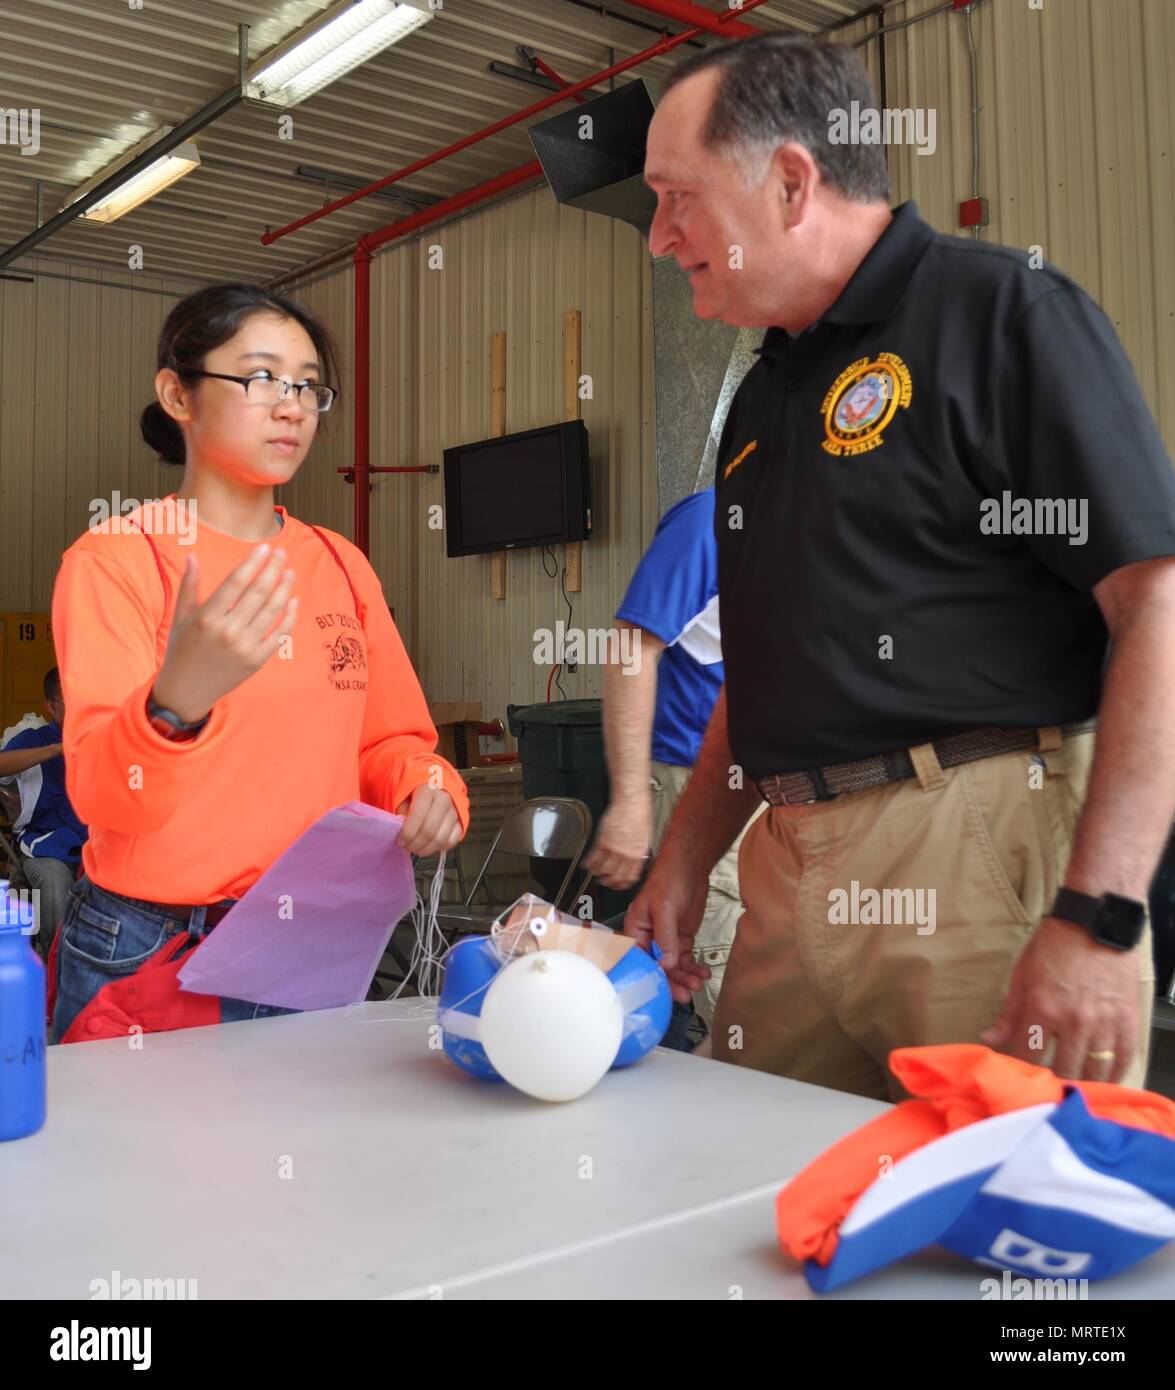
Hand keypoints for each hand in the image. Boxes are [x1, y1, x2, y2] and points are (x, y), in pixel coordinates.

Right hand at [152, 546, 296, 722]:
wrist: (186, 691)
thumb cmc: (181, 650)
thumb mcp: (180, 617)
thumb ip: (189, 585)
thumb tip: (193, 555)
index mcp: (207, 617)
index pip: (236, 582)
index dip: (252, 563)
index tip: (264, 547)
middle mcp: (227, 631)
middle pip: (257, 593)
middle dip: (272, 569)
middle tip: (281, 554)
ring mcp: (244, 648)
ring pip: (272, 611)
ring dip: (284, 589)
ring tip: (290, 572)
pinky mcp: (256, 661)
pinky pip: (279, 635)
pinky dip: (289, 617)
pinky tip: (293, 601)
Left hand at [396, 785, 462, 856]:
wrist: (435, 786)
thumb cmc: (416, 792)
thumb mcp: (403, 796)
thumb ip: (401, 811)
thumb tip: (401, 827)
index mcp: (428, 789)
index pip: (418, 815)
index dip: (408, 833)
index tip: (400, 840)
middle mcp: (445, 799)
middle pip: (430, 831)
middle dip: (415, 844)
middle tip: (407, 847)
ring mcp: (455, 811)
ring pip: (441, 840)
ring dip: (425, 849)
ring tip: (415, 848)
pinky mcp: (461, 822)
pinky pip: (451, 841)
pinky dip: (438, 848)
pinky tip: (429, 845)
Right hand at [583, 800, 650, 888]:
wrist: (631, 803)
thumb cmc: (639, 816)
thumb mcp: (646, 838)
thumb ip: (640, 852)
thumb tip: (639, 861)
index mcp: (638, 855)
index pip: (630, 877)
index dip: (623, 884)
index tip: (619, 886)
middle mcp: (626, 855)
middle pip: (615, 876)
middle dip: (609, 882)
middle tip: (605, 882)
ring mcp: (613, 849)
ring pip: (603, 869)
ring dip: (597, 874)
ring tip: (595, 874)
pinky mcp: (602, 841)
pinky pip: (593, 857)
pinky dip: (589, 863)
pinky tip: (587, 864)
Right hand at [623, 860, 709, 1003]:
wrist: (690, 868)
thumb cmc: (668, 878)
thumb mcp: (664, 907)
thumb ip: (665, 936)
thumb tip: (666, 962)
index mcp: (635, 929)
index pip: (639, 960)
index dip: (650, 976)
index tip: (663, 989)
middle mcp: (649, 938)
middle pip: (657, 968)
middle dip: (671, 982)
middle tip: (684, 993)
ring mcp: (666, 940)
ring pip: (673, 967)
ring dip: (685, 977)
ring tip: (697, 983)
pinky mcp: (680, 940)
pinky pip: (686, 960)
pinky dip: (694, 968)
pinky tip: (702, 973)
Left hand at [982, 916, 1140, 1082]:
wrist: (1096, 923)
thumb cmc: (1055, 945)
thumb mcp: (1023, 973)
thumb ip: (1009, 1012)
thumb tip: (989, 1039)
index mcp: (1042, 1008)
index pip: (1028, 1055)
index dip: (1023, 1068)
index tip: (1022, 1072)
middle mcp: (1073, 1021)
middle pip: (1062, 1069)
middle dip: (1053, 1079)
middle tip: (1049, 1083)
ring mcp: (1103, 1023)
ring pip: (1093, 1070)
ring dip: (1083, 1081)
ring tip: (1074, 1084)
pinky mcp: (1127, 1020)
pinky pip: (1123, 1059)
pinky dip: (1113, 1074)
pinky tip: (1103, 1078)